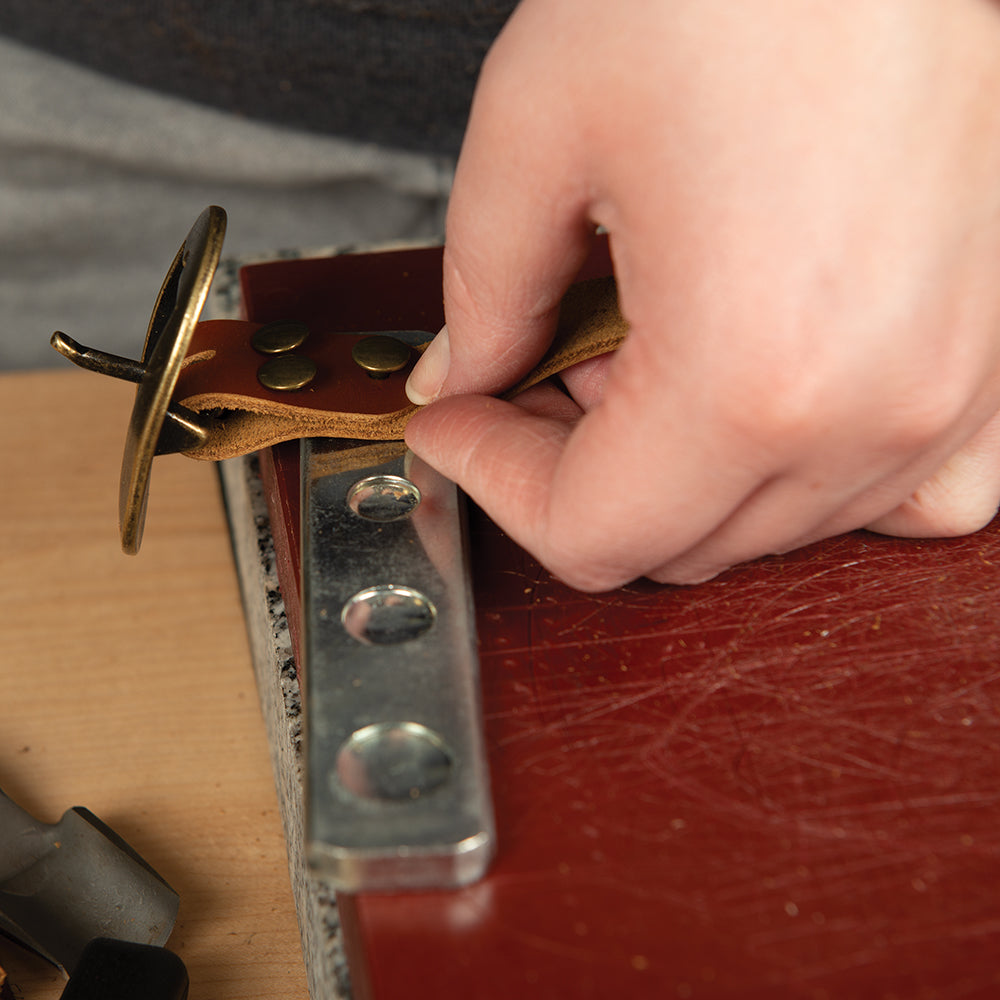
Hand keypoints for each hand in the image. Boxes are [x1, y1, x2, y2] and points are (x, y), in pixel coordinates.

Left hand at [404, 0, 999, 590]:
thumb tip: (464, 378)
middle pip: (679, 544)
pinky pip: (917, 493)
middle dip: (572, 479)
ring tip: (631, 365)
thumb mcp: (540, 129)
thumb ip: (485, 296)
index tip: (455, 428)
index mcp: (754, 376)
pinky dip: (814, 477)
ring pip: (774, 527)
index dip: (494, 485)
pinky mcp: (996, 350)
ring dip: (678, 476)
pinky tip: (762, 406)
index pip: (590, 533)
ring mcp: (955, 388)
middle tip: (522, 390)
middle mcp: (876, 408)